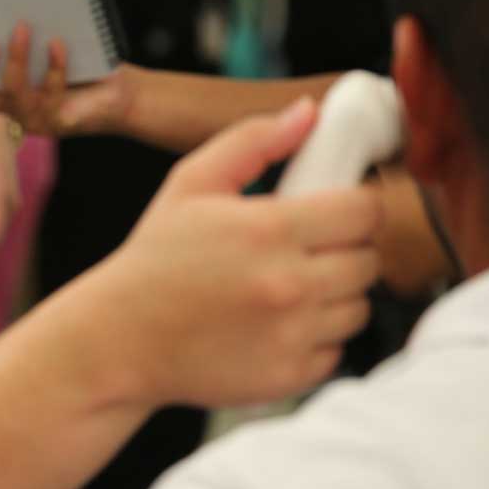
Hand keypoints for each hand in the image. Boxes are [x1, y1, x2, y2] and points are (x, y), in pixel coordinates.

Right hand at [0, 22, 136, 137]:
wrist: (123, 96)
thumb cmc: (85, 67)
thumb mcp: (50, 47)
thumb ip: (28, 36)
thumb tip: (7, 2)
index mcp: (4, 92)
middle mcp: (13, 108)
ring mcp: (34, 117)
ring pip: (13, 90)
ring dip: (16, 56)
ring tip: (23, 26)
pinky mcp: (58, 122)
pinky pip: (49, 92)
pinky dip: (53, 64)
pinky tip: (58, 43)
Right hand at [56, 98, 382, 408]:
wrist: (120, 340)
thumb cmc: (154, 260)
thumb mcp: (190, 184)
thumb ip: (252, 140)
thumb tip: (309, 112)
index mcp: (271, 229)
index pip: (364, 210)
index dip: (353, 206)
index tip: (333, 211)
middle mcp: (289, 283)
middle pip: (367, 260)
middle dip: (342, 251)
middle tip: (304, 251)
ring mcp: (291, 335)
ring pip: (358, 308)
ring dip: (333, 297)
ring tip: (286, 289)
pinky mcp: (289, 375)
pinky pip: (335, 351)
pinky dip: (314, 339)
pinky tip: (274, 325)